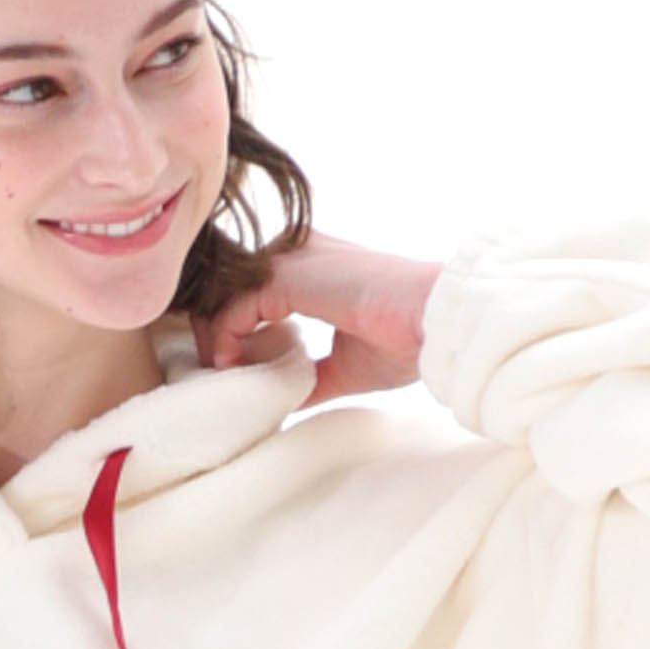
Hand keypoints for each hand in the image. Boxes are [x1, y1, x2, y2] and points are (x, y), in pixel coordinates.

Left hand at [191, 230, 443, 409]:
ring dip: (215, 339)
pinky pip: (234, 306)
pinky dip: (225, 339)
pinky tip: (233, 367)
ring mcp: (292, 257)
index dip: (229, 331)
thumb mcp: (342, 367)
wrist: (435, 327)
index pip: (246, 290)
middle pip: (225, 287)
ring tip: (225, 375)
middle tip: (220, 376)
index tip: (233, 373)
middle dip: (214, 334)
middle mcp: (297, 250)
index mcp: (310, 265)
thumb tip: (278, 398)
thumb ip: (306, 375)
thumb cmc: (404, 342)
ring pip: (222, 294)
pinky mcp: (290, 274)